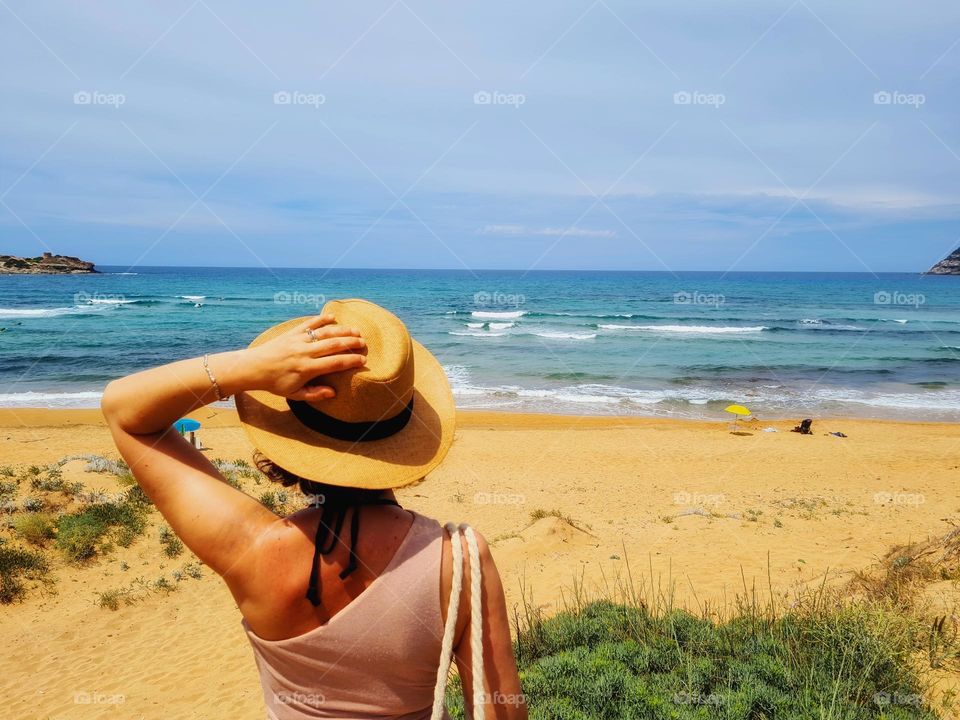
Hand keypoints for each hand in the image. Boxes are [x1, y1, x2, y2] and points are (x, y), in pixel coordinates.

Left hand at [239, 314, 365, 400]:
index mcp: (307, 368)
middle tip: (364, 343)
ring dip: (342, 330)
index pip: (335, 363)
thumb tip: (333, 393)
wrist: (254, 368)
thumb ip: (315, 394)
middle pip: (334, 345)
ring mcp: (299, 340)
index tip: (363, 360)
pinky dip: (321, 319)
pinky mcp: (292, 333)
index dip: (351, 361)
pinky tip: (333, 317)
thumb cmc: (275, 383)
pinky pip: (309, 324)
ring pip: (325, 332)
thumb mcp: (294, 394)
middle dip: (351, 343)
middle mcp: (305, 352)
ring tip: (356, 330)